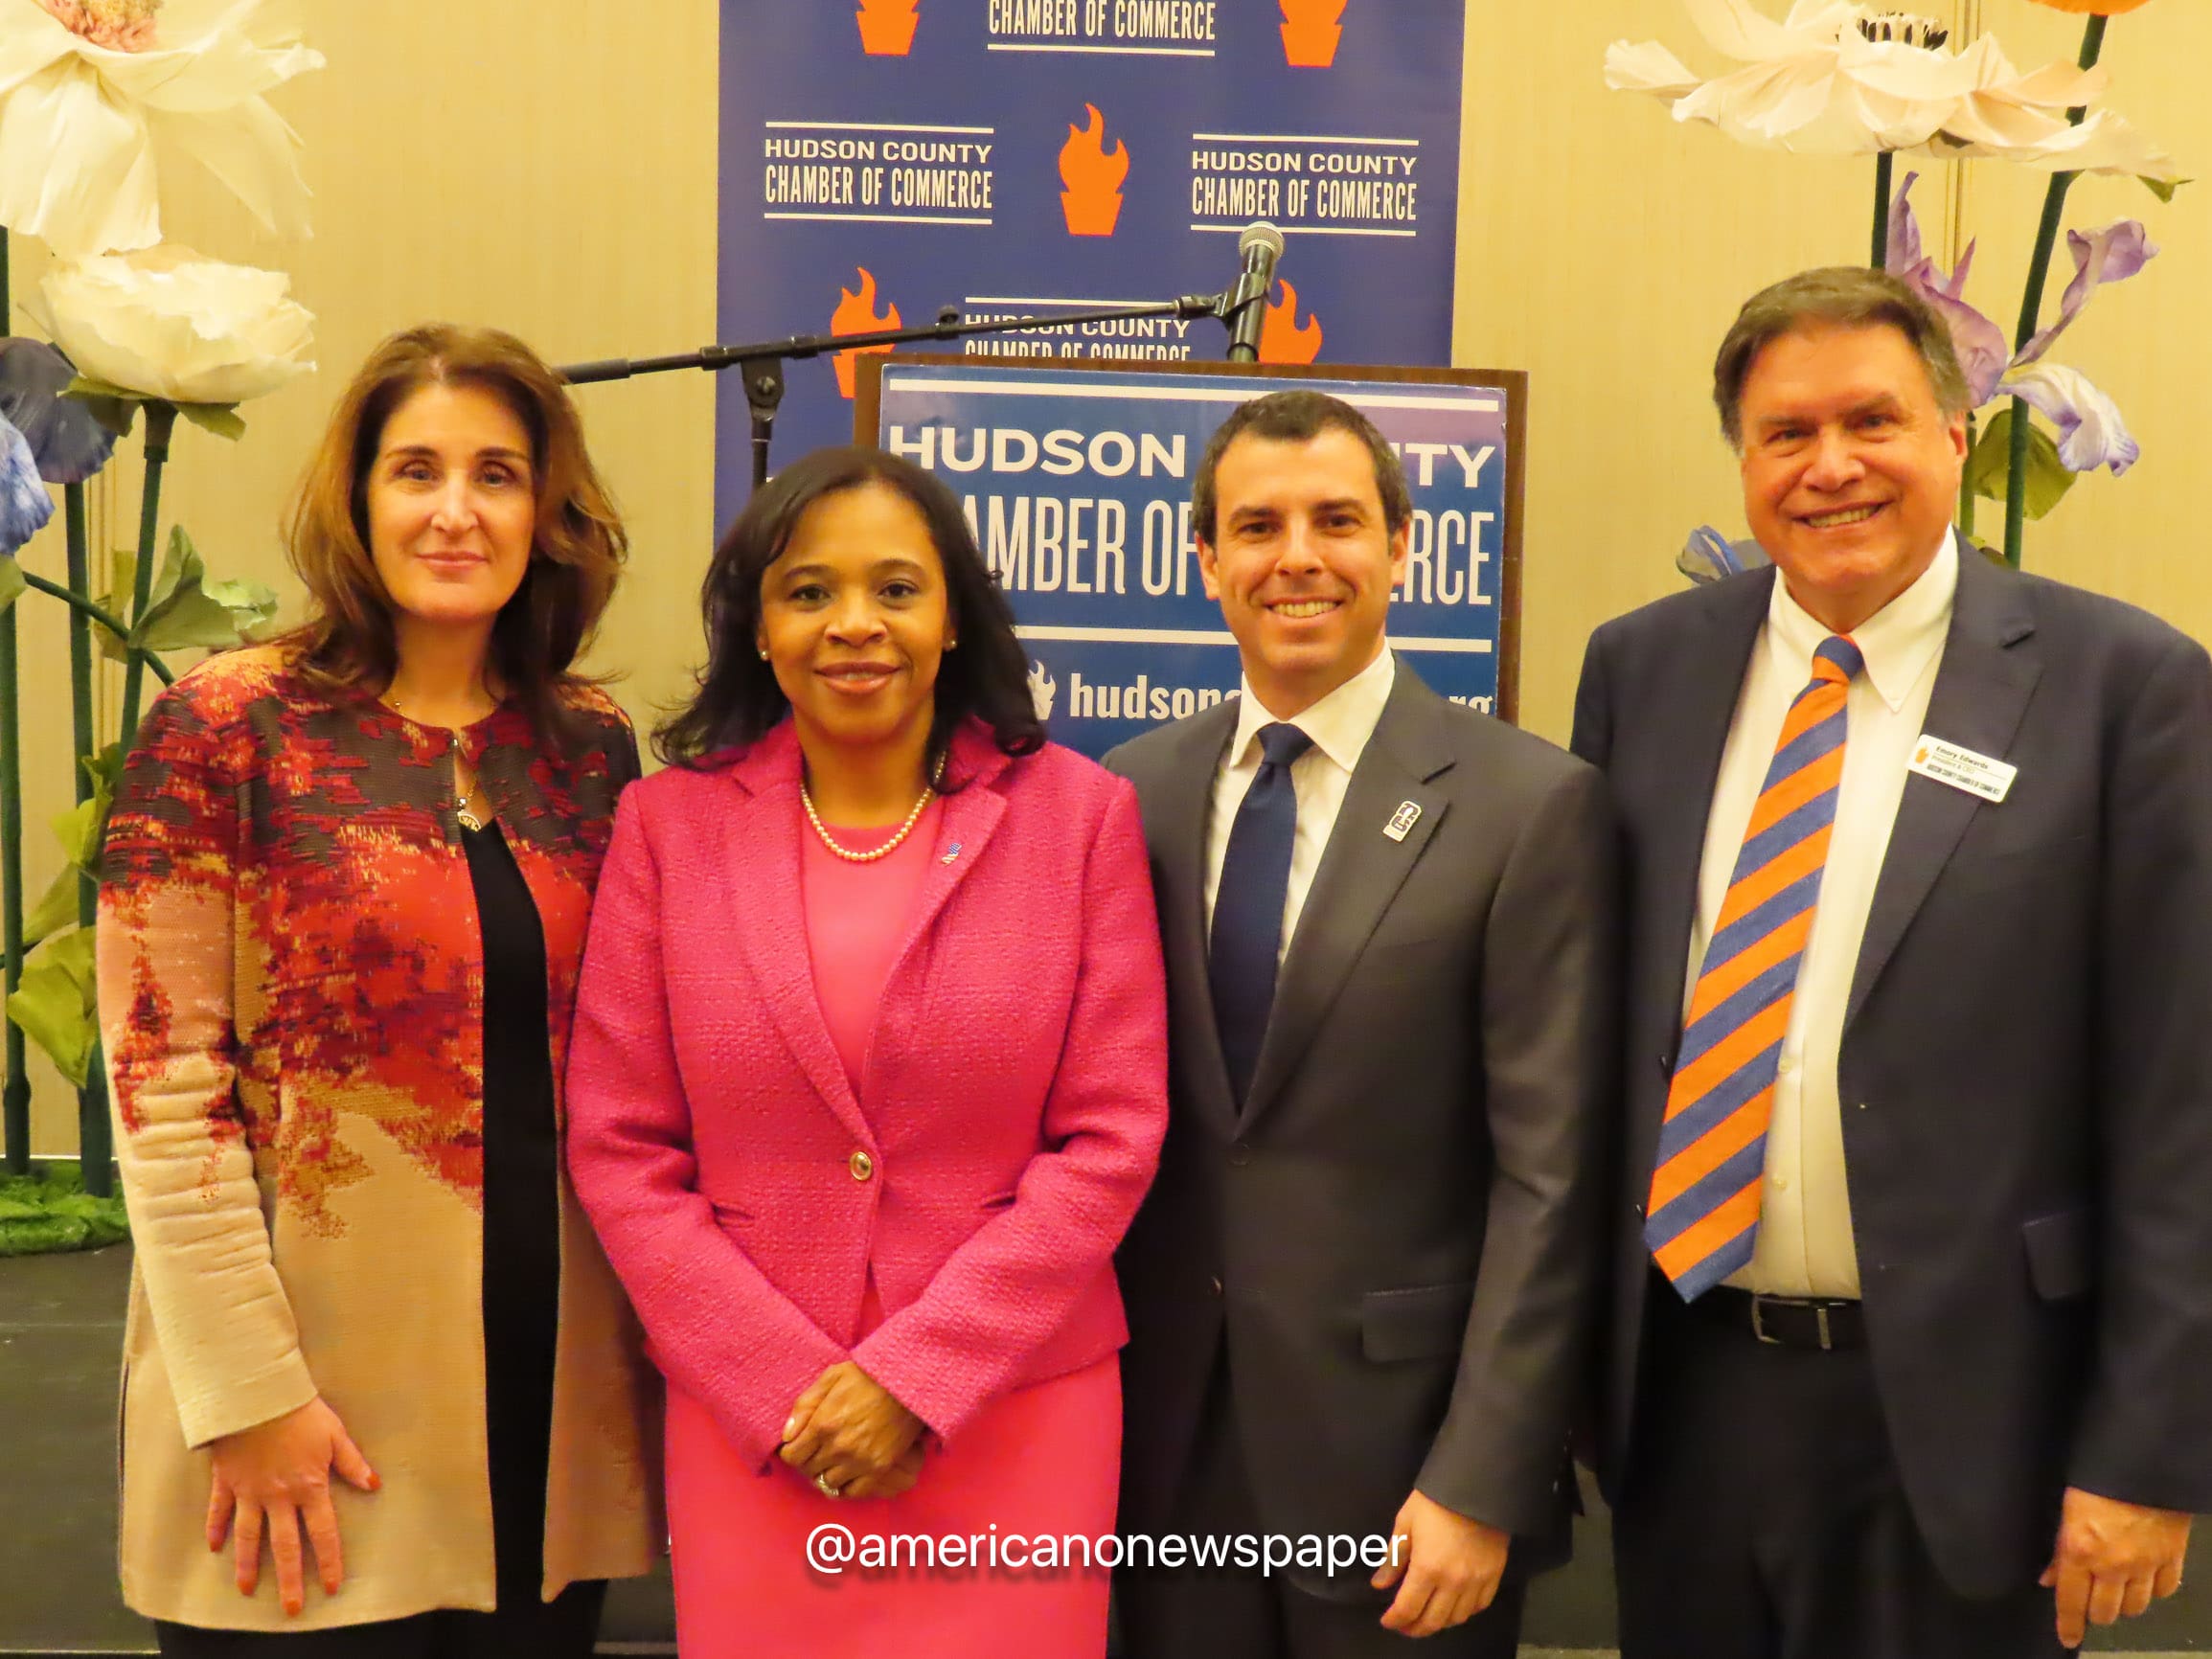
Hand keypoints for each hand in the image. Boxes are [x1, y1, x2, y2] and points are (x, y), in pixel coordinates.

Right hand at [206, 1397, 378, 1615]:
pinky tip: (214, 1547)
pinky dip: (215, 1529)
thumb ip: (352, 1463)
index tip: (330, 1585)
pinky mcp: (226, 1482)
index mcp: (309, 1487)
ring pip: (248, 1537)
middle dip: (289, 1580)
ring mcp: (249, 1492)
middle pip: (284, 1546)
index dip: (327, 1560)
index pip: (322, 1533)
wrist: (256, 1395)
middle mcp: (278, 1497)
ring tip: (247, 1589)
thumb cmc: (300, 1411)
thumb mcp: (334, 1434)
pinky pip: (219, 1511)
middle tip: (291, 1608)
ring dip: (247, 1565)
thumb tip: (373, 1485)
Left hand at [778, 1362, 923, 1493]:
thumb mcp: (831, 1377)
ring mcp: (860, 1460)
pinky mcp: (879, 1468)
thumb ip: (805, 1405)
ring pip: (828, 1482)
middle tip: (817, 1450)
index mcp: (823, 1424)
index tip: (799, 1445)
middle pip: (808, 1470)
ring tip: (834, 1459)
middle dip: (808, 1460)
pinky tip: (847, 1472)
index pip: (792, 1456)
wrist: (908, 1382)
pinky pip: (853, 1491)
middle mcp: (838, 1447)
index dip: (792, 1451)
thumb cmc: (868, 1376)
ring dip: (827, 1472)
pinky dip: (846, 1485)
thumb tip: (786, 1435)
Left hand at [1370, 1488, 1510, 1636]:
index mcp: (1427, 1569)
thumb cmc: (1435, 1501)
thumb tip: (1380, 1584)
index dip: (1394, 1619)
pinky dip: (1465, 1613)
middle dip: (1414, 1628)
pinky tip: (1454, 1608)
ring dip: (1439, 1623)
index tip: (1386, 1621)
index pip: (1408, 1608)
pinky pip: (1479, 1606)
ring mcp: (1476, 1581)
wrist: (1477, 1485)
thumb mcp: (1406, 1523)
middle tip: (1404, 1625)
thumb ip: (1394, 1558)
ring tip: (1427, 1618)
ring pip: (1456, 1618)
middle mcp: (1452, 1582)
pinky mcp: (1494, 1575)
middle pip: (1432, 1620)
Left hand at [2042, 1486, 2190, 1648]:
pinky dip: (2154, 1591)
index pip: (2071, 1600)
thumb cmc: (2094, 1480)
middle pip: (2105, 1611)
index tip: (2067, 1638)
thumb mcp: (2065, 1510)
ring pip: (2135, 1607)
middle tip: (2091, 1603)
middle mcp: (2113, 1566)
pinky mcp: (2173, 1559)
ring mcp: (2146, 1565)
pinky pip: (2165, 1590)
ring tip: (2116, 1593)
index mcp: (2080, 1552)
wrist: (2144, 1463)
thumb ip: (2059, 1547)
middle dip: (2095, 1612)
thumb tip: (2048, 1577)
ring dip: (2123, 1604)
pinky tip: (2146, 1581)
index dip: (2069, 1624)